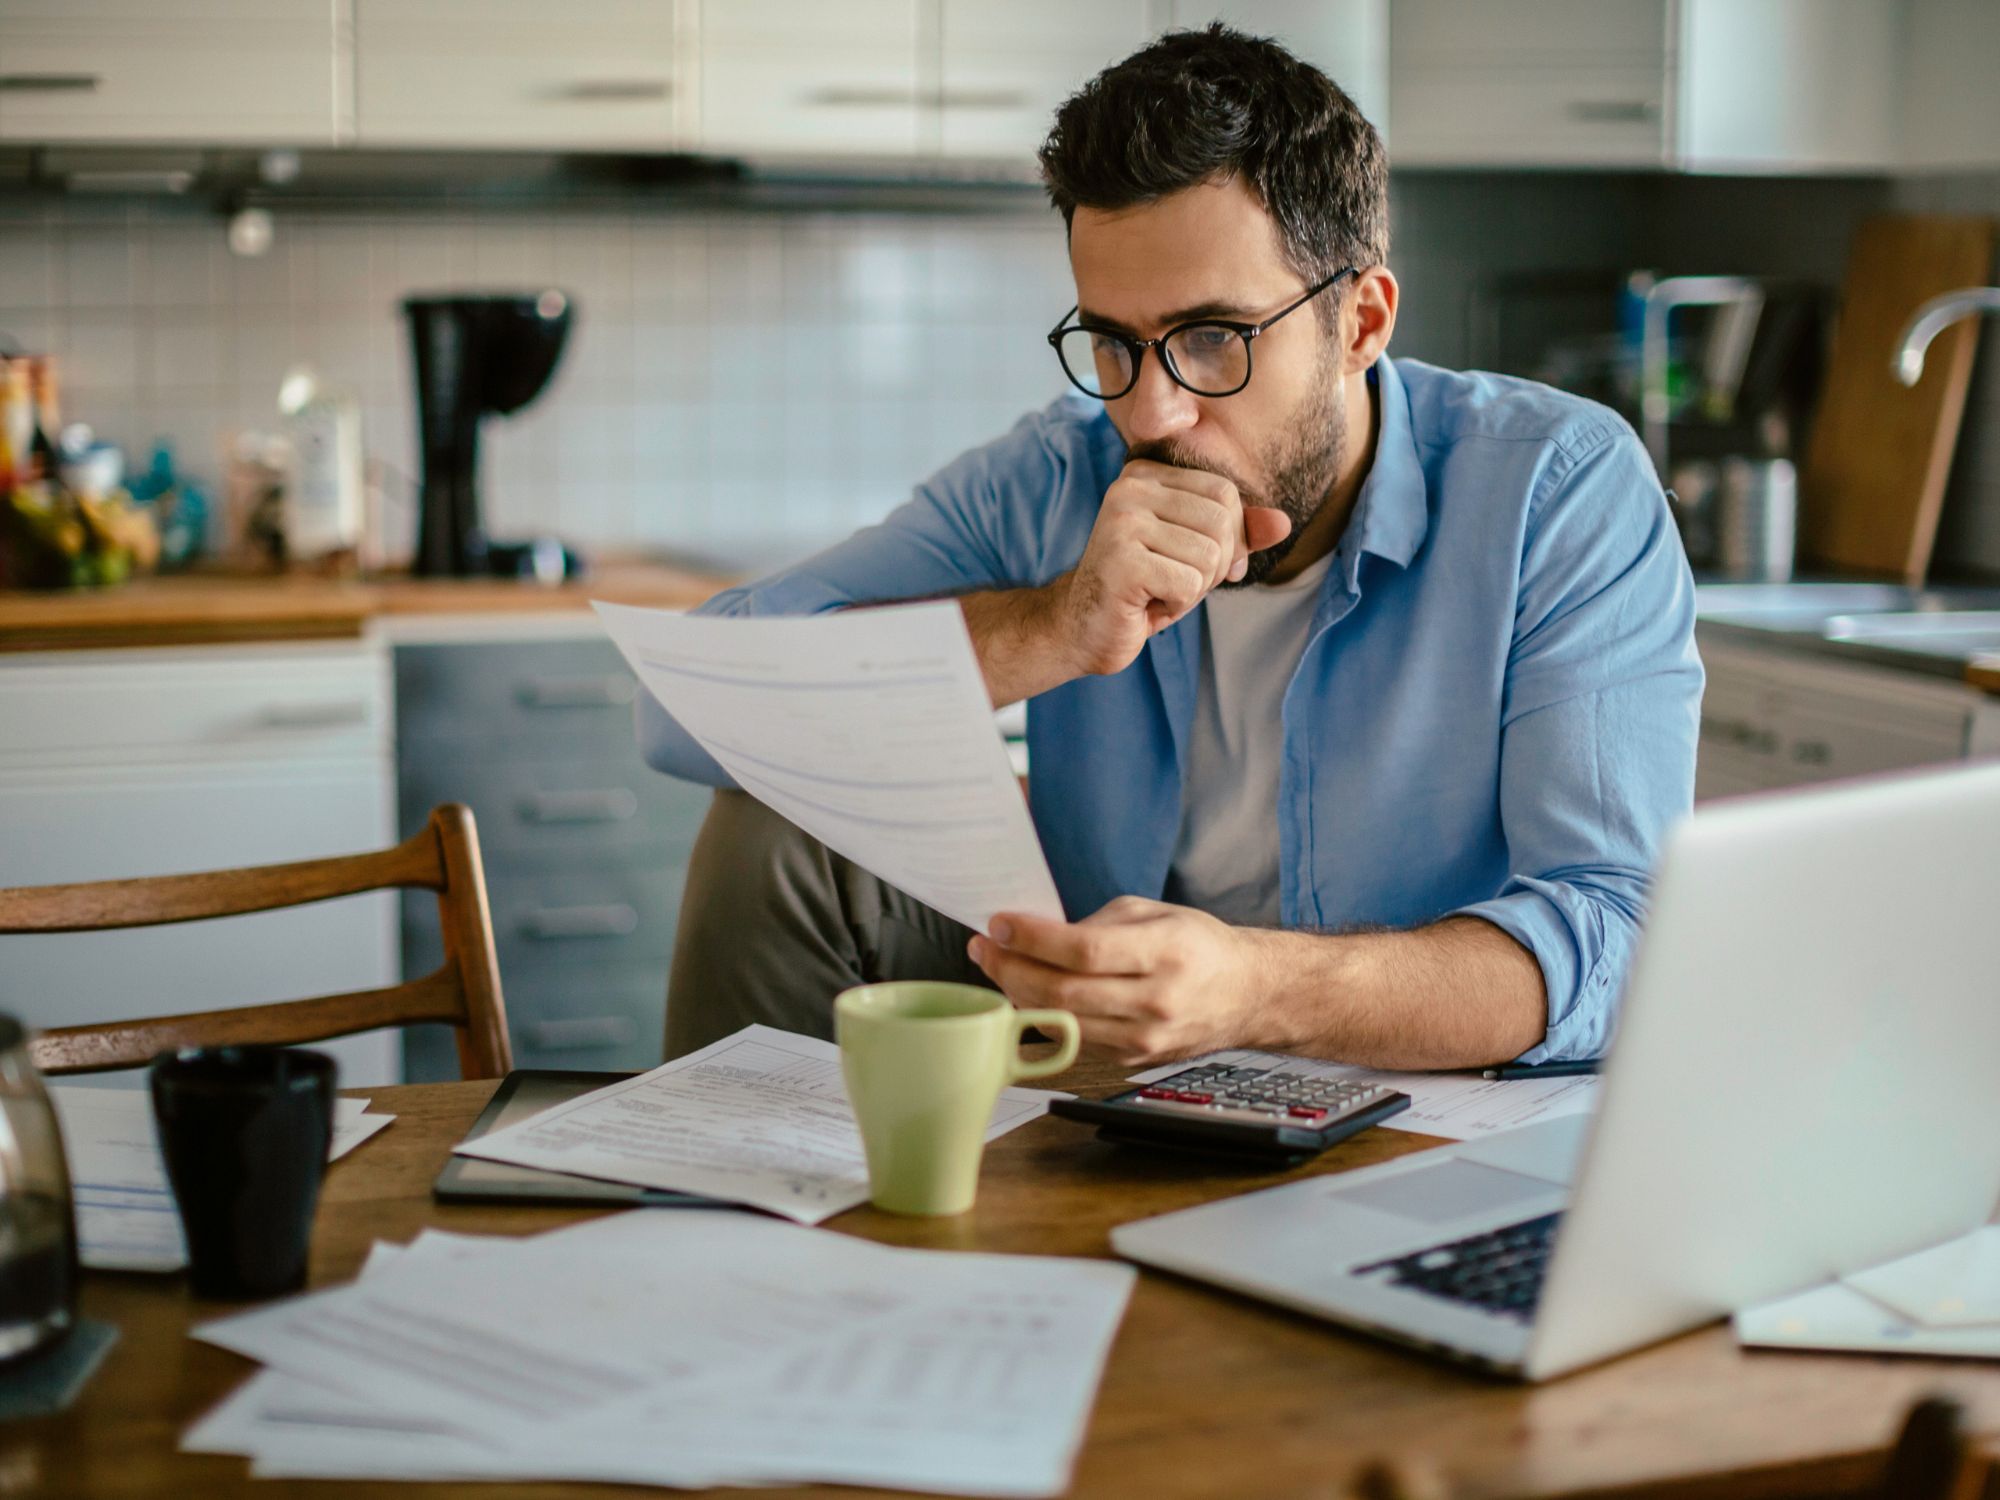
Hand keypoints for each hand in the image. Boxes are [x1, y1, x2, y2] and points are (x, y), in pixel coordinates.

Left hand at [967, 896, 1267, 1065]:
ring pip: (1062, 1021)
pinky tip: (1029, 990)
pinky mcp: (1133, 1059)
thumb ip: (1098, 923)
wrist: (1247, 995)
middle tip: (985, 946)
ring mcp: (1144, 1038)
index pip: (1084, 951)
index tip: (1000, 924)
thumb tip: (1038, 934)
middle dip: (1012, 967)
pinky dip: (1044, 1013)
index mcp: (1165, 952)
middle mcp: (1156, 1001)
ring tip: (998, 965)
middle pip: (1064, 992)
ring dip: (1018, 992)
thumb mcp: (1155, 913)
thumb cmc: (1199, 947)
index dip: (1033, 939)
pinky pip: (1075, 1037)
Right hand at [1055, 460, 1291, 677]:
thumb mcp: (1197, 553)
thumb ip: (1239, 533)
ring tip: (1159, 590)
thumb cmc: (1144, 587)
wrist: (1084, 628)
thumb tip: (1283, 523)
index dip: (1230, 536)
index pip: (1225, 493)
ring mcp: (1122, 523)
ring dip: (1195, 587)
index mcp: (1146, 474)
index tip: (1199, 563)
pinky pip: (1190, 584)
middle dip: (1215, 565)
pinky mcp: (1122, 562)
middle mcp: (1129, 489)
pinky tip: (1147, 603)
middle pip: (1222, 522)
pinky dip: (1178, 604)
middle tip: (1176, 581)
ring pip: (1210, 556)